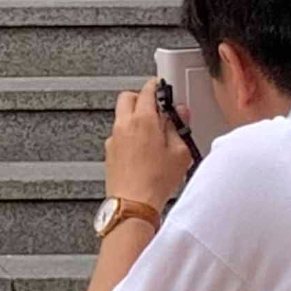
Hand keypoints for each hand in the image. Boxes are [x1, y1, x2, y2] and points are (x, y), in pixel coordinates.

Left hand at [105, 79, 194, 210]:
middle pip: (127, 98)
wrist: (133, 203)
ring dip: (134, 116)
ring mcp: (114, 138)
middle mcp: (124, 125)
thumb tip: (180, 115)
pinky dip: (129, 134)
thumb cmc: (155, 181)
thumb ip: (179, 128)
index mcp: (142, 120)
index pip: (147, 90)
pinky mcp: (109, 152)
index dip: (156, 86)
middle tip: (155, 106)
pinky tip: (142, 148)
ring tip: (153, 130)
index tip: (161, 87)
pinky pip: (119, 134)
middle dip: (141, 97)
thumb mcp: (180, 153)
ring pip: (121, 116)